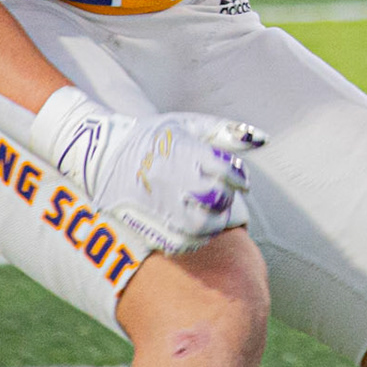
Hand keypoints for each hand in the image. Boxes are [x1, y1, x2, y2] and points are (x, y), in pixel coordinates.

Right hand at [34, 87, 264, 256]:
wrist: (102, 152)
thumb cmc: (154, 136)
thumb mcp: (190, 124)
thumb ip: (229, 132)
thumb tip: (264, 139)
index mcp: (183, 150)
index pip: (225, 169)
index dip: (239, 177)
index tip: (239, 179)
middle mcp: (170, 176)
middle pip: (215, 198)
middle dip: (227, 199)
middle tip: (224, 196)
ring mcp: (156, 202)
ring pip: (201, 226)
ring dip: (216, 223)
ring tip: (214, 214)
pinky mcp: (144, 223)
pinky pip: (180, 242)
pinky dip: (196, 240)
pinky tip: (198, 229)